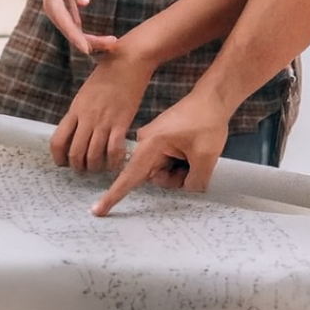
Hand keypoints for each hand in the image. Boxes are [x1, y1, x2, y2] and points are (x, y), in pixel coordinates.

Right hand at [22, 0, 116, 55]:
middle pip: (70, 31)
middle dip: (89, 41)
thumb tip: (86, 3)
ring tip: (111, 43)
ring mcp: (59, 14)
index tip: (87, 48)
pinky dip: (87, 35)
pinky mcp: (66, 14)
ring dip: (91, 40)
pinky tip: (100, 41)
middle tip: (112, 43)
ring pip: (74, 33)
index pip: (63, 21)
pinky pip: (76, 28)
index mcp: (51, 0)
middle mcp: (54, 11)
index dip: (74, 36)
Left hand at [50, 49, 154, 172]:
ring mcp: (104, 121)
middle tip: (84, 169)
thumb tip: (77, 129)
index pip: (58, 140)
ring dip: (95, 167)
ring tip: (99, 168)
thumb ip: (80, 111)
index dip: (58, 157)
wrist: (129, 60)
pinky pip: (114, 151)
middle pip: (75, 153)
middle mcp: (87, 117)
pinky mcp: (122, 122)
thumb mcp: (86, 91)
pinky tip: (116, 164)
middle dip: (78, 167)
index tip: (64, 163)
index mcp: (75, 109)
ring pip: (93, 156)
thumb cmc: (108, 71)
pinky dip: (114, 162)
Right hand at [89, 93, 229, 215]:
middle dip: (176, 177)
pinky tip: (193, 148)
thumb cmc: (206, 122)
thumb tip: (187, 188)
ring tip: (195, 152)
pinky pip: (167, 161)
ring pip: (163, 171)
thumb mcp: (206, 158)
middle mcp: (146, 143)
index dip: (113, 196)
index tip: (97, 211)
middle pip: (155, 177)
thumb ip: (193, 183)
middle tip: (195, 162)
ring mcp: (154, 141)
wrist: (212, 98)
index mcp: (151, 144)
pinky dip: (181, 161)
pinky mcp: (162, 140)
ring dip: (180, 169)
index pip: (130, 176)